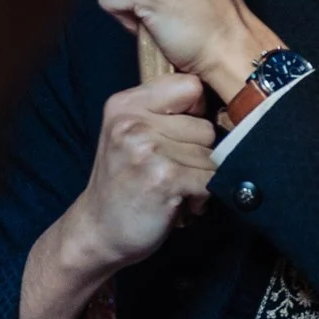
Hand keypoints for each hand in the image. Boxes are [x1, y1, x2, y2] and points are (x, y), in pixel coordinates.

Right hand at [68, 76, 216, 270]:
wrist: (96, 232)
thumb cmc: (123, 185)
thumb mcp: (130, 136)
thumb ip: (164, 113)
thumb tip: (223, 105)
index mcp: (125, 104)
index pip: (190, 85)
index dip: (197, 112)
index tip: (182, 136)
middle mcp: (133, 122)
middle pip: (206, 126)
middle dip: (199, 154)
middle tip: (172, 172)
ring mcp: (147, 149)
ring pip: (212, 155)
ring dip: (201, 177)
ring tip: (173, 188)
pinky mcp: (164, 178)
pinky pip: (211, 180)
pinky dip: (203, 197)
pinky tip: (179, 202)